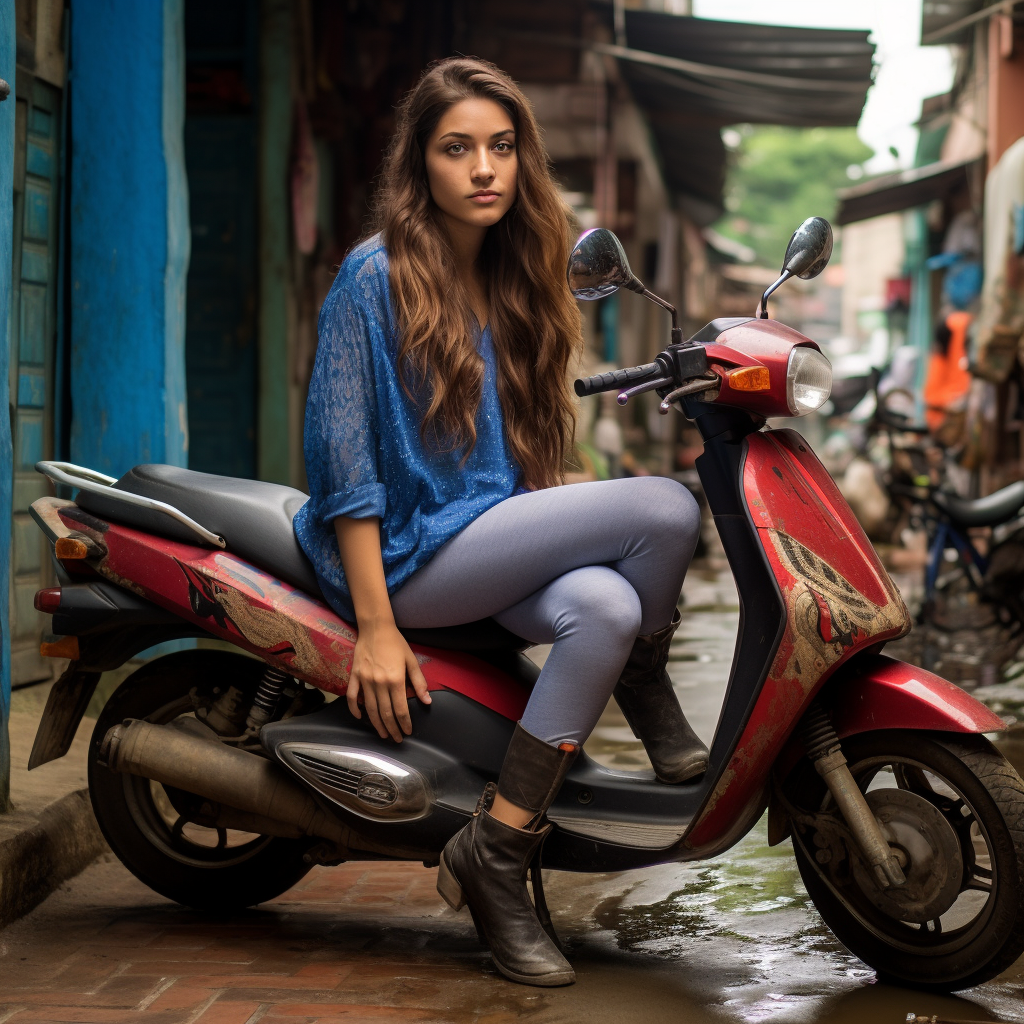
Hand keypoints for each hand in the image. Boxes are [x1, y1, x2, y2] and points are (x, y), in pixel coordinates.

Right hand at [346, 619, 430, 741]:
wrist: (375, 627)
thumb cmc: (396, 643)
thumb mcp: (411, 660)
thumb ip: (419, 682)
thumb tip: (427, 701)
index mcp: (395, 679)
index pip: (400, 709)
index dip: (404, 723)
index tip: (407, 732)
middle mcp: (379, 683)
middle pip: (385, 713)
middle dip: (391, 728)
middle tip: (396, 739)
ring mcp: (364, 680)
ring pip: (370, 709)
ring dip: (376, 724)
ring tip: (383, 734)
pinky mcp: (354, 676)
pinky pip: (352, 697)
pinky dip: (355, 709)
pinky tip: (360, 717)